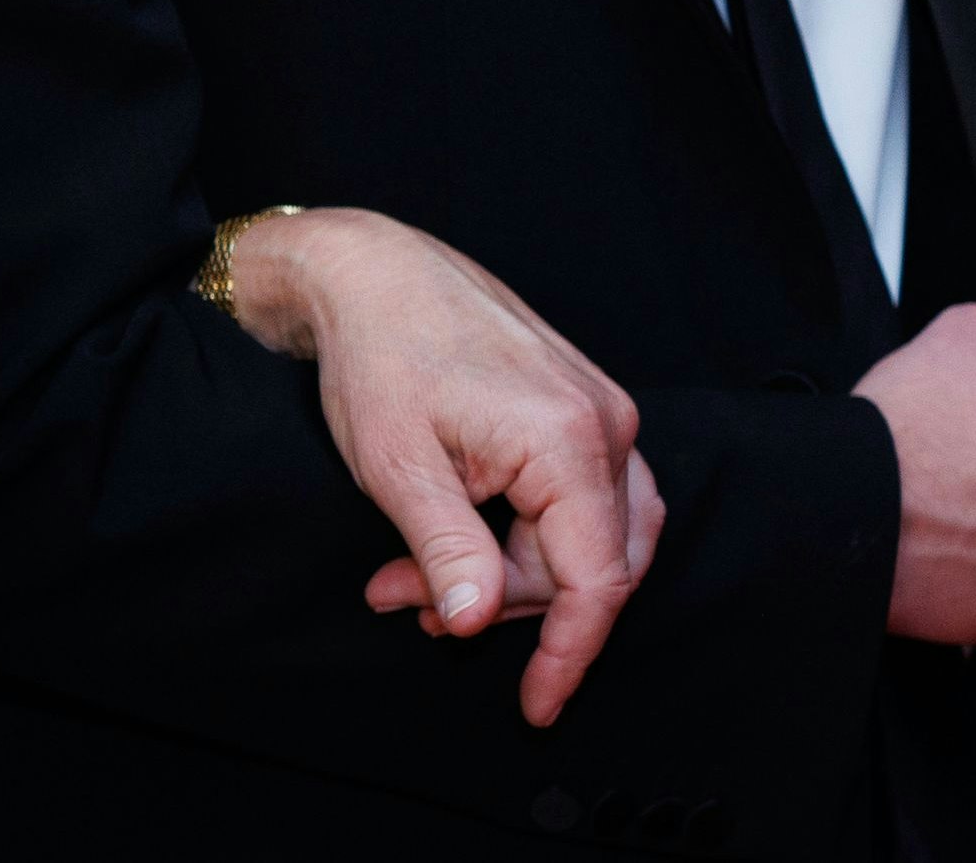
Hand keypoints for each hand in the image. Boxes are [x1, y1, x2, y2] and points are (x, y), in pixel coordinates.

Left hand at [227, 208, 659, 726]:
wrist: (369, 267)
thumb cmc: (377, 354)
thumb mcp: (397, 466)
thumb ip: (446, 551)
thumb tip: (474, 625)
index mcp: (571, 440)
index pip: (597, 581)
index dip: (568, 654)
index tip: (537, 707)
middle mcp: (606, 423)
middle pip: (591, 563)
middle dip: (503, 602)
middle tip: (405, 603)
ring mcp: (599, 409)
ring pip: (588, 535)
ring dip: (509, 572)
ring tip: (412, 580)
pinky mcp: (580, 404)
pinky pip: (578, 496)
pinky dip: (522, 532)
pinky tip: (454, 539)